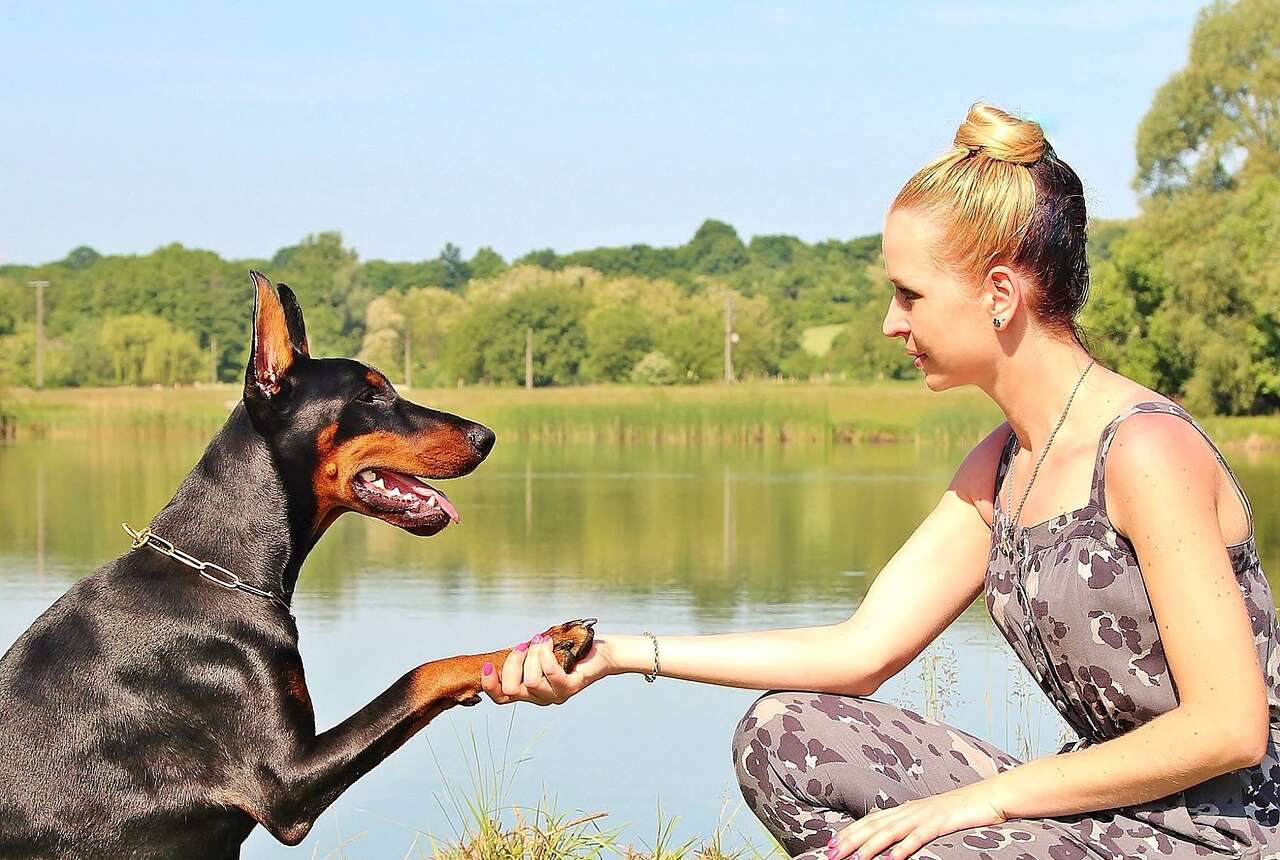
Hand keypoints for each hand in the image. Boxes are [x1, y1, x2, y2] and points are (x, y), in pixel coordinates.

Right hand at [480, 632, 612, 705]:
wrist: (601, 652)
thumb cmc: (568, 649)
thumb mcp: (539, 652)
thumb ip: (523, 656)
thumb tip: (505, 650)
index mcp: (528, 691)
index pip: (501, 697)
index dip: (489, 685)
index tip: (486, 666)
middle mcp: (540, 697)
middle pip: (510, 689)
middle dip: (513, 662)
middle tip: (524, 645)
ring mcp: (555, 695)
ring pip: (530, 681)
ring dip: (533, 655)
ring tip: (542, 640)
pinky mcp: (570, 688)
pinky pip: (551, 674)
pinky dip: (547, 655)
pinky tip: (550, 643)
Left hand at [827, 784, 1005, 859]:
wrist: (989, 795)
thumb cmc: (961, 810)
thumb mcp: (930, 817)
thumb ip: (911, 825)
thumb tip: (892, 839)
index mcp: (906, 809)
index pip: (871, 820)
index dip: (850, 831)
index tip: (831, 843)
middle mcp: (910, 810)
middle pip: (874, 825)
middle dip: (851, 840)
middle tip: (831, 853)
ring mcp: (925, 815)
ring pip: (890, 831)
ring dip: (869, 846)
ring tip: (853, 858)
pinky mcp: (941, 822)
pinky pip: (919, 837)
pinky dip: (903, 848)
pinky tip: (891, 859)